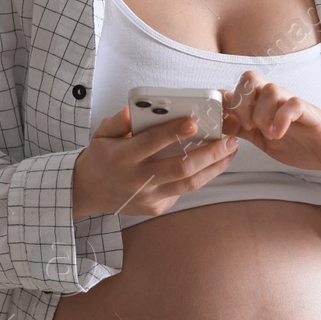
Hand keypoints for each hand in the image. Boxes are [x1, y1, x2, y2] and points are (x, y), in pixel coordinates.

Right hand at [72, 107, 239, 218]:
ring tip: (231, 151)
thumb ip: (118, 121)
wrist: (89, 191)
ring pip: (188, 184)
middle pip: (180, 168)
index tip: (194, 121)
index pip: (152, 142)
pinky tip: (214, 164)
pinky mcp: (155, 208)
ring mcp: (148, 197)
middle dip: (209, 153)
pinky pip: (182, 192)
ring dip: (214, 167)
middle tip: (230, 139)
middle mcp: (136, 179)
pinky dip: (200, 177)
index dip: (173, 132)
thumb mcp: (102, 133)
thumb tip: (134, 111)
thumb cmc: (101, 156)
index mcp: (122, 157)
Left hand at [222, 70, 320, 173]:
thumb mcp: (266, 141)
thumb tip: (220, 122)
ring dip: (261, 114)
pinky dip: (281, 119)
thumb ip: (245, 130)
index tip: (224, 123)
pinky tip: (279, 134)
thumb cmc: (306, 144)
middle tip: (248, 126)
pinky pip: (292, 104)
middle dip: (241, 103)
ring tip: (267, 134)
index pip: (238, 87)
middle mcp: (278, 99)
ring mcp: (294, 104)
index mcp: (265, 105)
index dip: (225, 101)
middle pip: (249, 78)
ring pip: (270, 89)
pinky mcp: (310, 113)